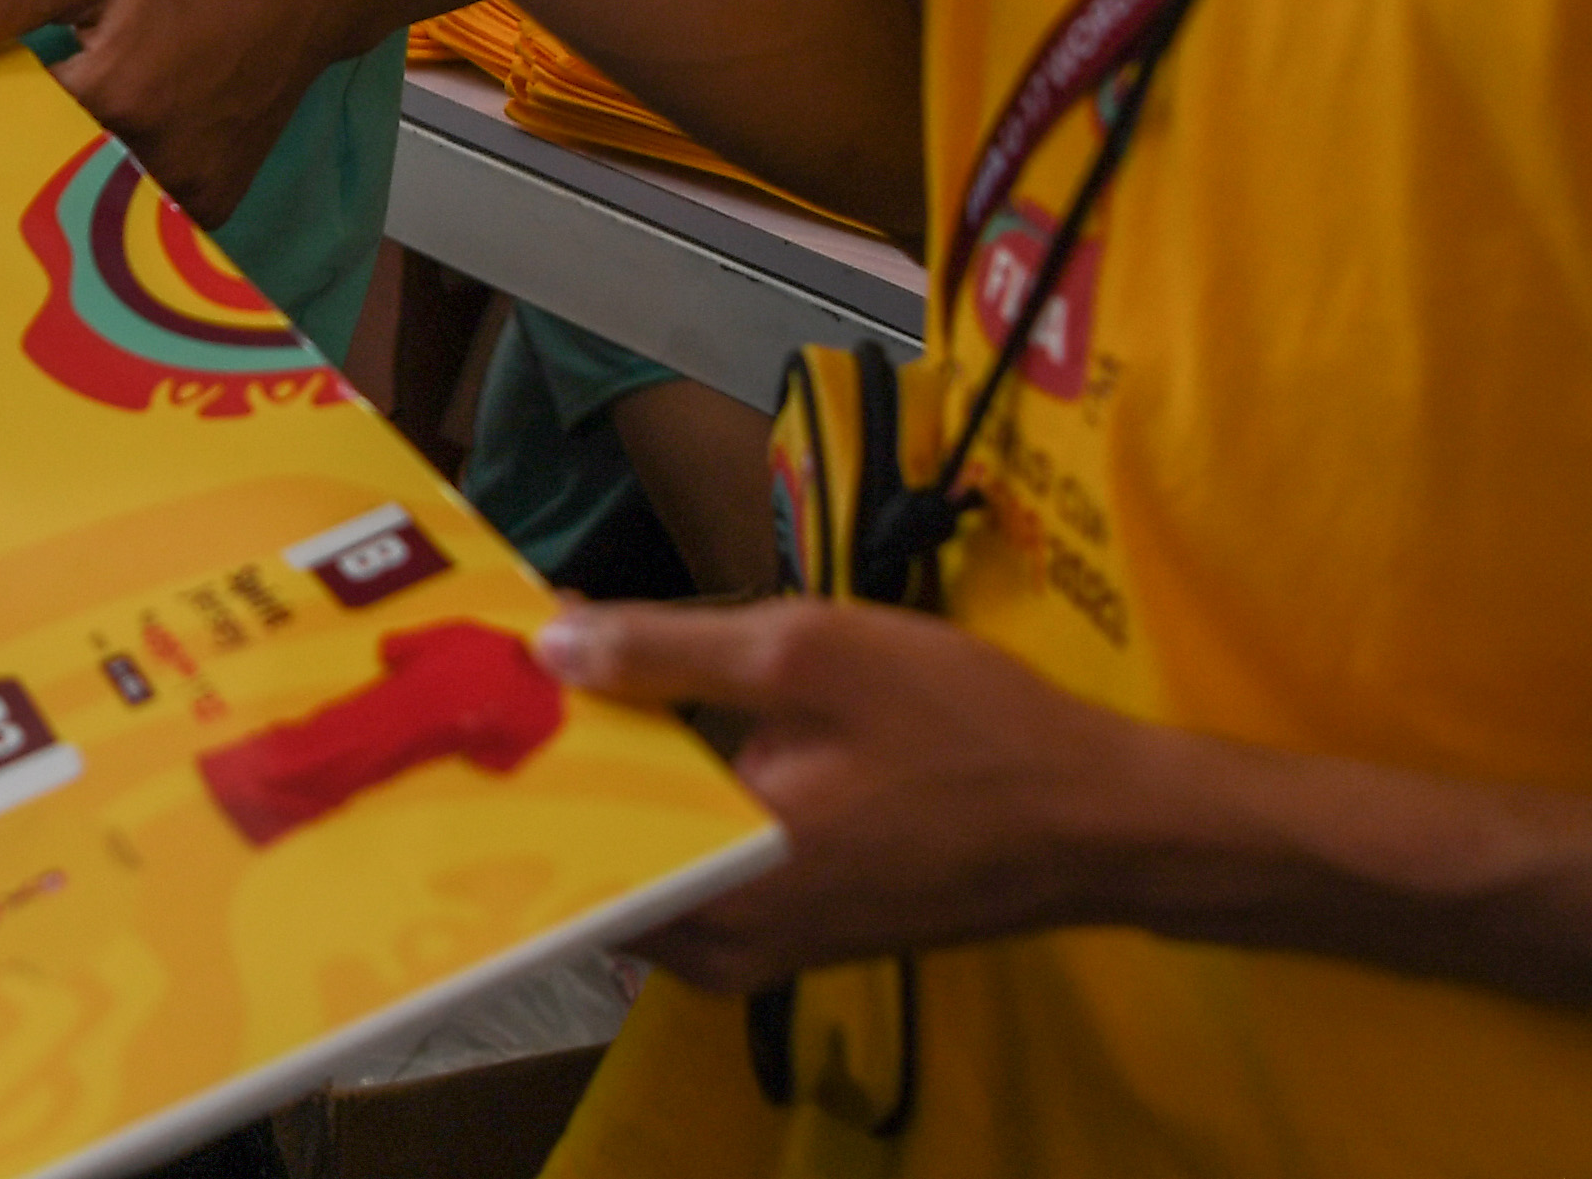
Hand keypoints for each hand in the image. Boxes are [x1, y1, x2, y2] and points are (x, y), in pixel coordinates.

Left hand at [0, 0, 378, 230]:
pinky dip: (106, 211)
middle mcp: (152, 156)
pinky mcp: (218, 204)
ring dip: (48, 203)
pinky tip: (75, 183)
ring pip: (91, 223)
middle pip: (40, 196)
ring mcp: (191, 190)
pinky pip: (140, 228)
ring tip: (5, 180)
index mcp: (110, 92)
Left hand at [533, 598, 1160, 992]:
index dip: (525, 737)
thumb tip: (549, 643)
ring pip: (646, 858)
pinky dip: (673, 800)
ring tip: (582, 671)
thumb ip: (670, 650)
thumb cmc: (966, 731)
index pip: (568, 825)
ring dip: (616, 773)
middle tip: (526, 653)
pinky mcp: (795, 928)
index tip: (491, 658)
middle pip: (596, 849)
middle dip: (560, 753)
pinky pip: (696, 868)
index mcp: (717, 885)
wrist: (1100, 821)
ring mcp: (761, 947)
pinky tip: (670, 723)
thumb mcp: (813, 653)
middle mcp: (722, 944)